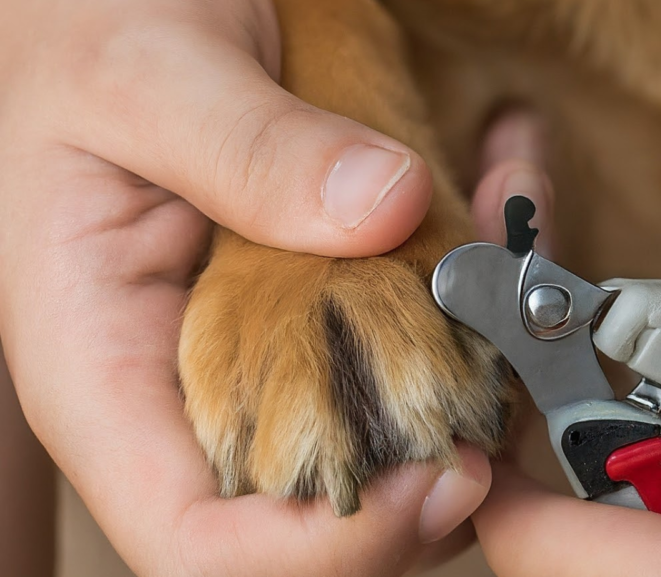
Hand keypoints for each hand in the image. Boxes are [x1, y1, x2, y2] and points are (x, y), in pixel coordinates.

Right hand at [0, 1, 483, 574]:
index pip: (199, 542)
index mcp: (106, 368)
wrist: (112, 3)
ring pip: (387, 432)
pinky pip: (414, 337)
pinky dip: (483, 286)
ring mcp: (265, 348)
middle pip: (318, 512)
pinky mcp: (321, 301)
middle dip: (436, 466)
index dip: (326, 548)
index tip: (442, 475)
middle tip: (510, 362)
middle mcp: (190, 383)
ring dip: (481, 365)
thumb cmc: (83, 32)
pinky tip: (505, 187)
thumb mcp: (144, 73)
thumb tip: (381, 209)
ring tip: (514, 237)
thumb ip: (247, 147)